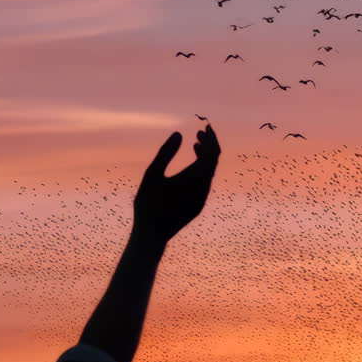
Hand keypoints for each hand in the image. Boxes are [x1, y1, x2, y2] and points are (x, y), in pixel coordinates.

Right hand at [132, 124, 220, 242]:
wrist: (152, 236)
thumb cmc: (148, 204)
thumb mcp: (152, 174)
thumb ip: (166, 152)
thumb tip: (179, 133)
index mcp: (194, 178)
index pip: (212, 153)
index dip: (211, 138)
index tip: (205, 126)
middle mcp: (203, 188)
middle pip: (214, 161)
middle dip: (209, 145)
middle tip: (201, 132)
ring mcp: (202, 198)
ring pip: (210, 172)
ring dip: (205, 157)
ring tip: (196, 143)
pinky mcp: (198, 205)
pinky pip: (205, 182)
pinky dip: (202, 169)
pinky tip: (192, 165)